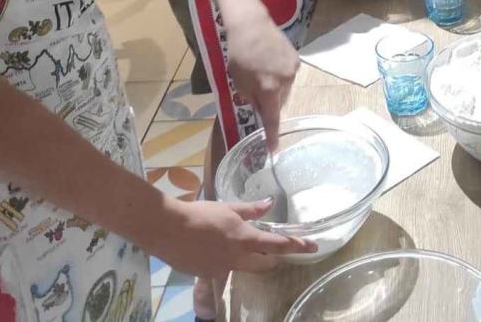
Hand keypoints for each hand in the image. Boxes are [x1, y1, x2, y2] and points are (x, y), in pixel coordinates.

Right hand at [154, 198, 316, 279]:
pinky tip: (214, 250)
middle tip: (276, 251)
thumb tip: (269, 204)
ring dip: (249, 260)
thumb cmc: (200, 214)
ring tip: (240, 246)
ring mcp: (221, 270)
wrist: (167, 229)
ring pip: (244, 268)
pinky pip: (223, 270)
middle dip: (274, 260)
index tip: (313, 247)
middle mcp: (237, 259)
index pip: (279, 246)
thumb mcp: (228, 207)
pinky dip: (225, 261)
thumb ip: (251, 209)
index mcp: (245, 240)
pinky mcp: (206, 275)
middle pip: (265, 265)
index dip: (297, 246)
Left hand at [224, 9, 298, 150]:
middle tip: (256, 91)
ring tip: (262, 71)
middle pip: (278, 102)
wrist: (251, 24)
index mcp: (269, 88)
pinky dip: (280, 75)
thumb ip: (251, 96)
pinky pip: (288, 76)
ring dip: (274, 87)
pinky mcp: (296, 60)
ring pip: (284, 89)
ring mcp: (293, 70)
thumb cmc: (239, 53)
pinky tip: (269, 63)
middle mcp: (285, 81)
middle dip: (269, 101)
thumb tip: (260, 105)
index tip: (273, 149)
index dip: (272, 135)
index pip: (272, 118)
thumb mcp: (238, 80)